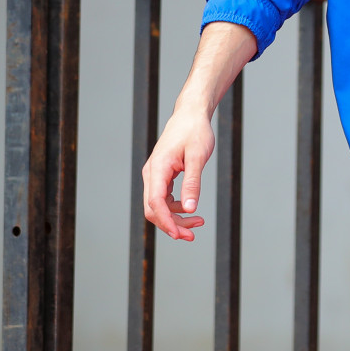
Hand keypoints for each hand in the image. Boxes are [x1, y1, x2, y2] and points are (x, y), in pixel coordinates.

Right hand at [141, 106, 214, 240]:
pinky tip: (190, 210)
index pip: (155, 203)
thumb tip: (190, 209)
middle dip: (171, 225)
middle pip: (153, 209)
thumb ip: (193, 183)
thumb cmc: (195, 132)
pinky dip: (175, 208)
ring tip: (197, 223)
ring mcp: (155, 175)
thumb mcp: (197, 157)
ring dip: (175, 218)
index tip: (181, 235)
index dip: (166, 222)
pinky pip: (163, 199)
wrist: (190, 115)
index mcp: (158, 168)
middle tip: (192, 235)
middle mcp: (152, 173)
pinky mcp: (161, 176)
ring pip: (158, 206)